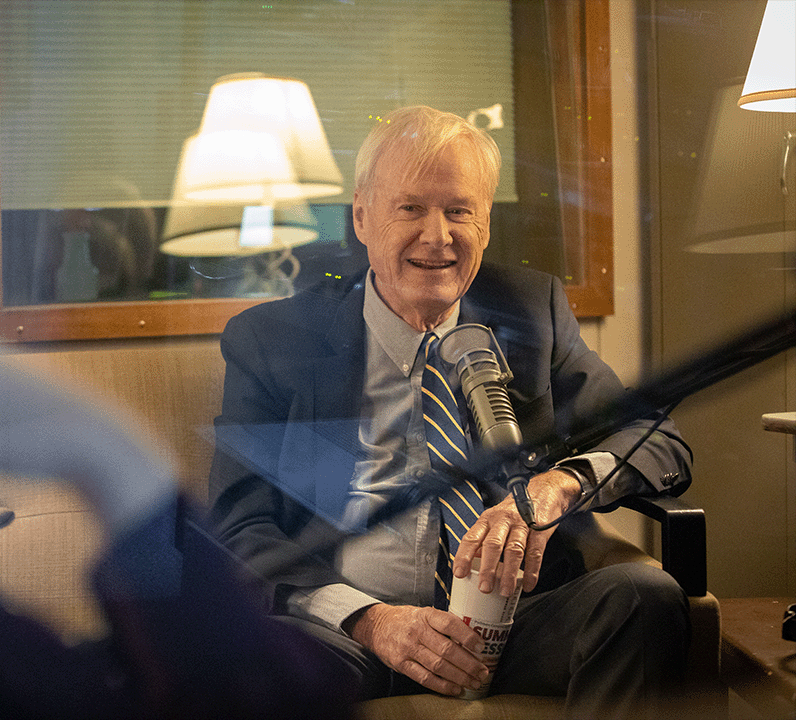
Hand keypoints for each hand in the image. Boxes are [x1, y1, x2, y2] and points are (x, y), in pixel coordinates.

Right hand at [345, 603, 488, 695]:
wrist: (376, 625)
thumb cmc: (405, 619)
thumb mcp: (423, 612)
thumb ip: (442, 622)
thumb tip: (470, 637)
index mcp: (425, 615)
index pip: (449, 624)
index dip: (467, 636)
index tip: (480, 646)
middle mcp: (417, 631)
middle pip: (447, 650)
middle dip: (468, 663)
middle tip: (482, 671)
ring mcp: (408, 648)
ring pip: (438, 666)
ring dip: (459, 677)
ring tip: (473, 682)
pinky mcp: (401, 664)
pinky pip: (425, 678)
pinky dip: (442, 686)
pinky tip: (455, 688)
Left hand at [452, 469, 581, 595]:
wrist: (542, 492)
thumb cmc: (515, 510)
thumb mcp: (494, 520)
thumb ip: (484, 539)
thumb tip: (473, 562)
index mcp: (487, 519)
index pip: (471, 537)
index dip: (464, 556)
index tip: (459, 574)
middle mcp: (503, 520)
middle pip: (493, 545)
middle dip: (487, 569)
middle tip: (484, 588)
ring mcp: (522, 525)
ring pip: (514, 550)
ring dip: (509, 573)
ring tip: (505, 590)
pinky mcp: (539, 530)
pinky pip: (535, 553)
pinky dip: (532, 571)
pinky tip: (529, 584)